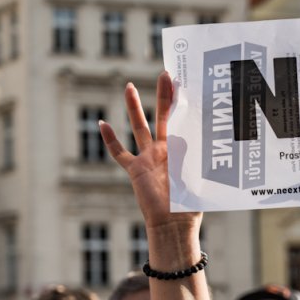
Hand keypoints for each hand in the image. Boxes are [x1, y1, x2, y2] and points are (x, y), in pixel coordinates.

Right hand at [100, 72, 199, 233]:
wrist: (174, 225)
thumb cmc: (190, 205)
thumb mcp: (197, 177)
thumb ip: (194, 156)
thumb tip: (193, 137)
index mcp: (183, 150)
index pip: (184, 121)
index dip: (186, 104)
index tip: (190, 82)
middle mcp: (165, 150)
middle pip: (162, 116)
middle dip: (163, 95)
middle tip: (166, 73)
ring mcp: (148, 159)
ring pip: (139, 127)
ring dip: (134, 107)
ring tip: (129, 86)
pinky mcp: (135, 170)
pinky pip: (119, 153)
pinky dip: (110, 139)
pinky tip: (102, 123)